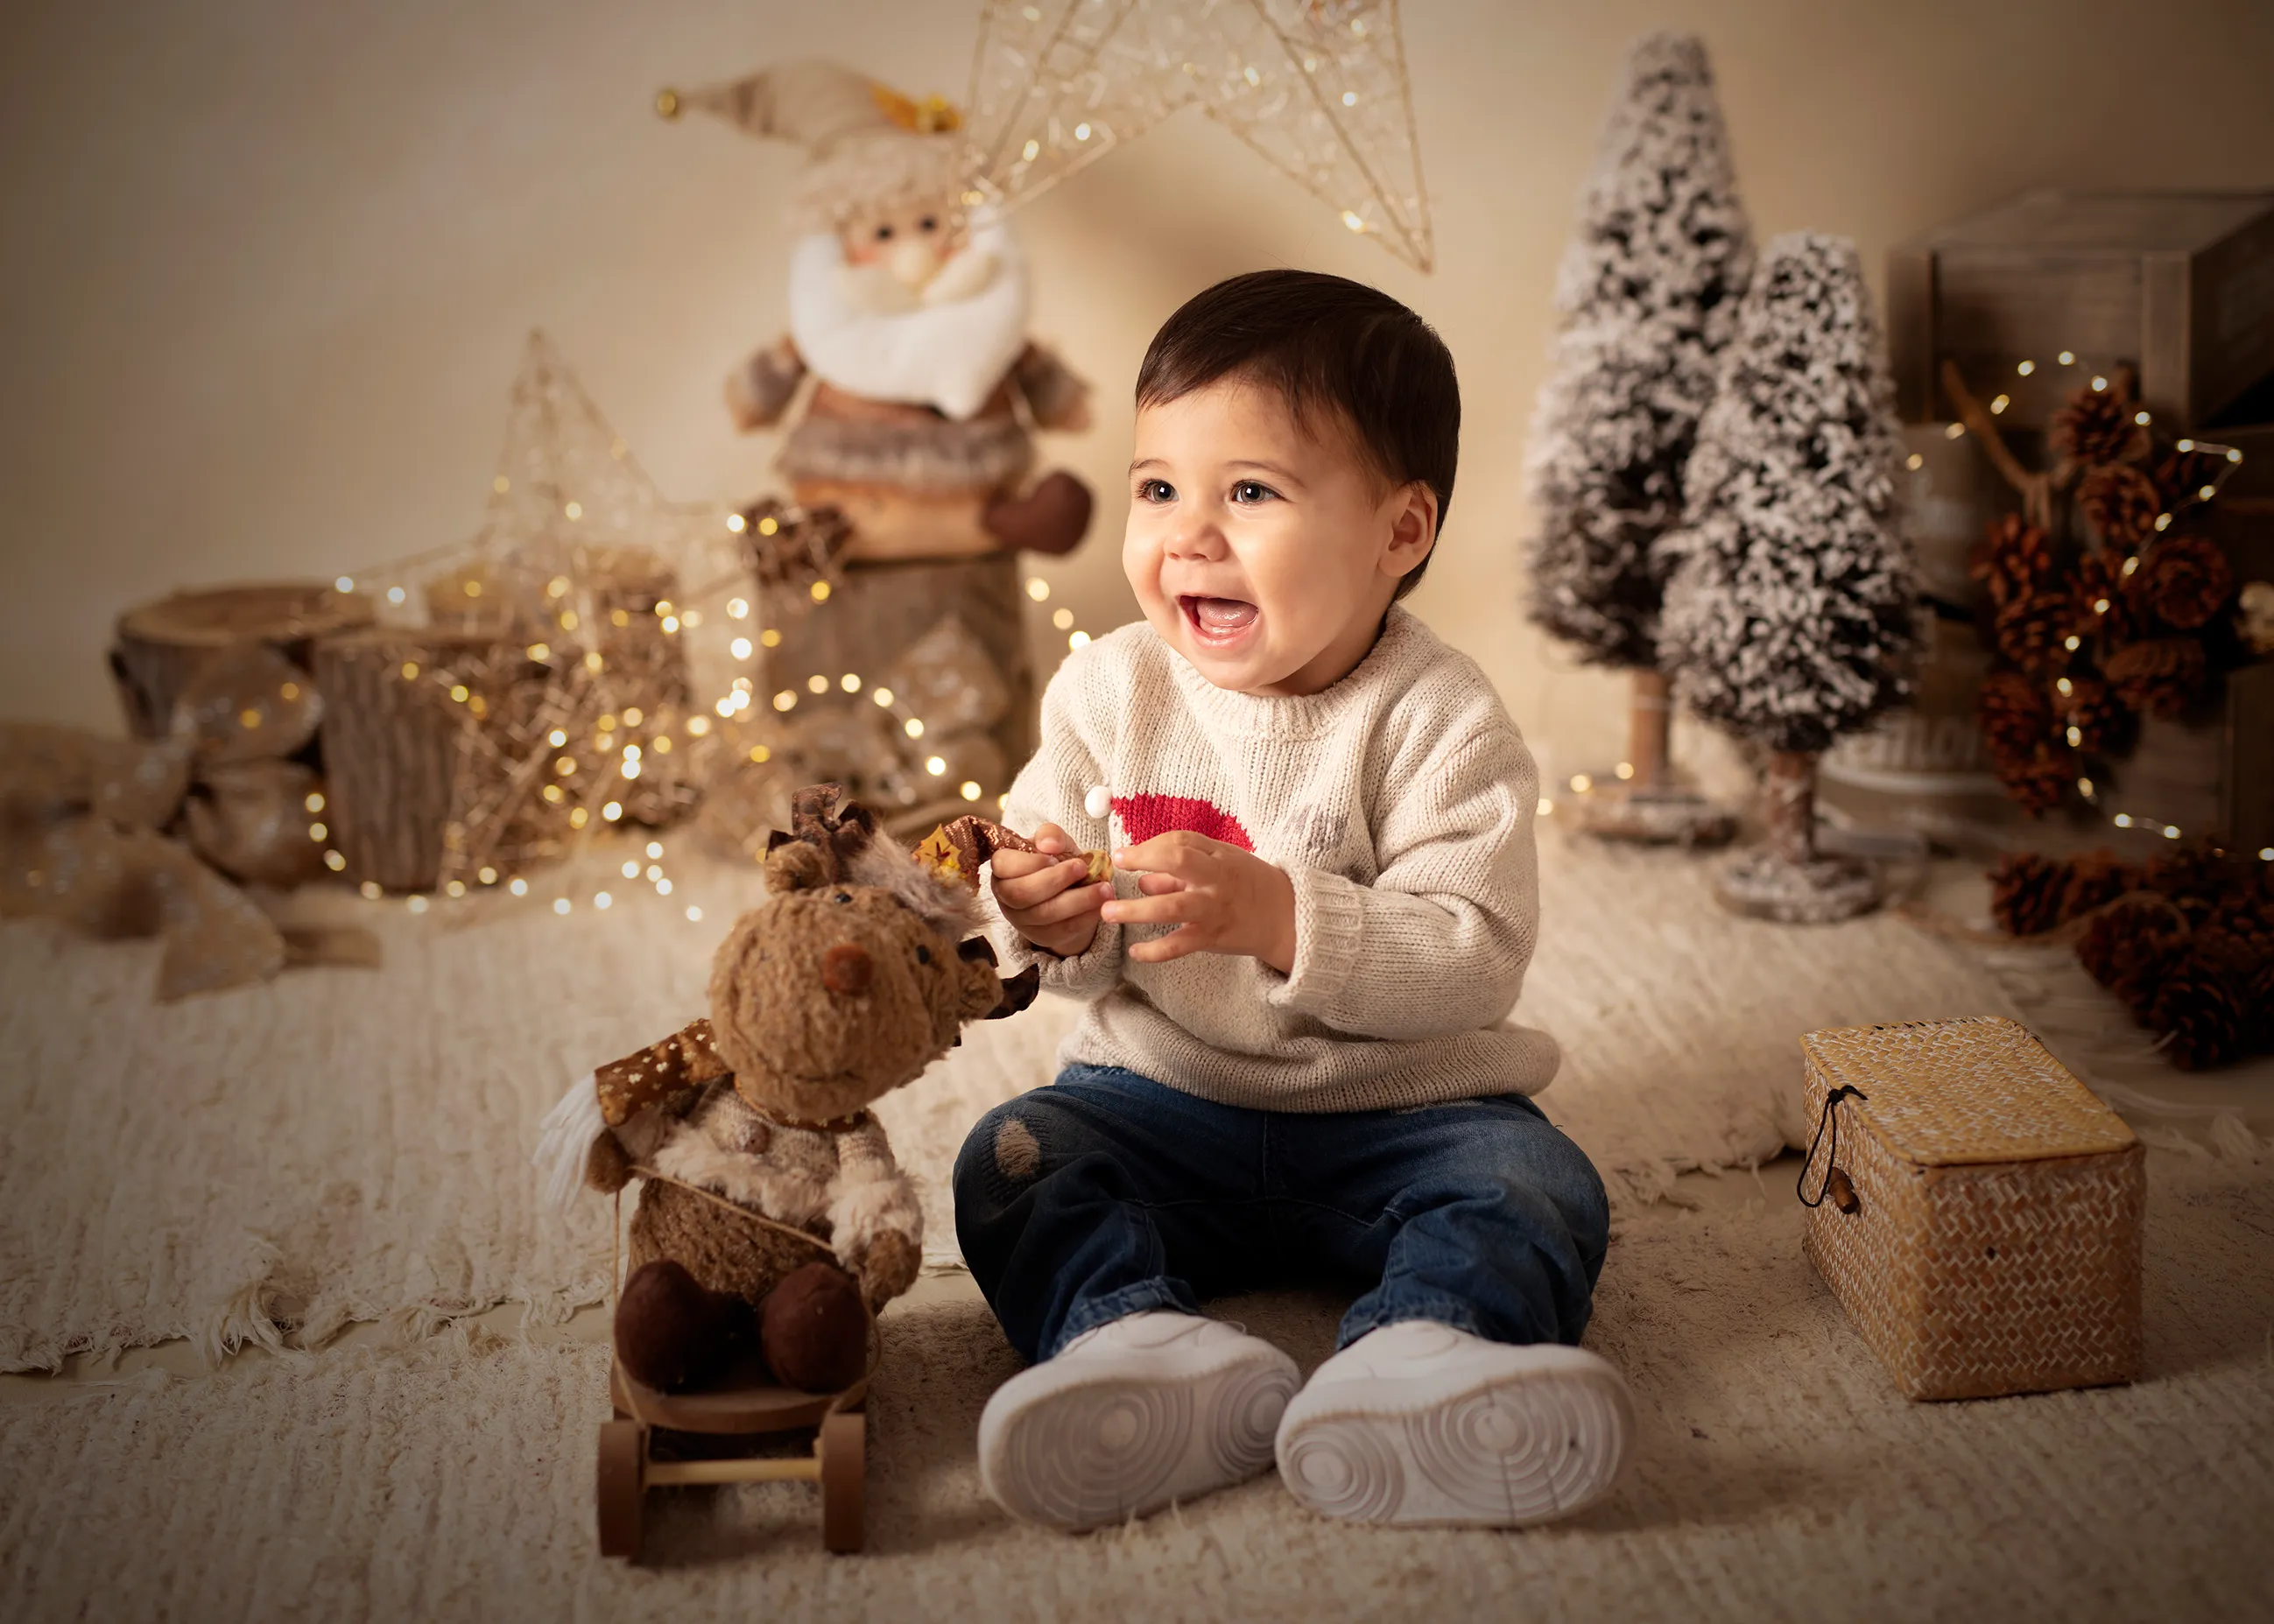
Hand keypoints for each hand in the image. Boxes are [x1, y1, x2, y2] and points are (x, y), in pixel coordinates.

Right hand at [990, 821, 1108, 957]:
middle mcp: (1005, 897)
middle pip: (1022, 894)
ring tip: (1104, 888)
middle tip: (1082, 868)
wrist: (1069, 889)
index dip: (1030, 862)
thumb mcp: (1055, 842)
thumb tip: (1049, 844)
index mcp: (1002, 869)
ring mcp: (1021, 920)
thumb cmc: (1056, 860)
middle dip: (1056, 880)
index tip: (1054, 858)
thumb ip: (1050, 835)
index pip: (1003, 865)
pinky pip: (1062, 929)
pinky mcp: (1042, 936)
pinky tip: (1101, 905)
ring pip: (1045, 914)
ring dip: (1078, 900)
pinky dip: (1085, 916)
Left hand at [1101, 832, 1296, 970]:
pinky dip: (1155, 950)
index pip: (1179, 842)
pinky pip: (1180, 945)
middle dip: (1143, 859)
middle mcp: (1216, 879)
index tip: (1124, 855)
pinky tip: (1135, 952)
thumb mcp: (1221, 868)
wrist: (1286, 918)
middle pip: (1178, 860)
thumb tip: (1143, 881)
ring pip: (1172, 907)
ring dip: (1136, 909)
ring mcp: (1214, 908)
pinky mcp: (1213, 937)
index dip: (1148, 846)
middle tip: (1115, 867)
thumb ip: (1180, 875)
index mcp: (1218, 856)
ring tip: (1108, 912)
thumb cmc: (1249, 886)